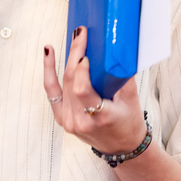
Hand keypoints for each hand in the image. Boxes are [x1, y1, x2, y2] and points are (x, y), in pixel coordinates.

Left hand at [42, 27, 146, 154]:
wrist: (121, 147)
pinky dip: (49, 71)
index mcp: (99, 117)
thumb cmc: (129, 123)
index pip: (82, 90)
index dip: (81, 69)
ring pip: (62, 84)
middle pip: (71, 82)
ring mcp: (68, 120)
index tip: (87, 52)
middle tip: (81, 34)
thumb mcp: (132, 100)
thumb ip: (122, 76)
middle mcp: (80, 121)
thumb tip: (116, 50)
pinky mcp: (61, 117)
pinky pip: (51, 91)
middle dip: (75, 54)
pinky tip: (48, 53)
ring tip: (73, 38)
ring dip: (65, 59)